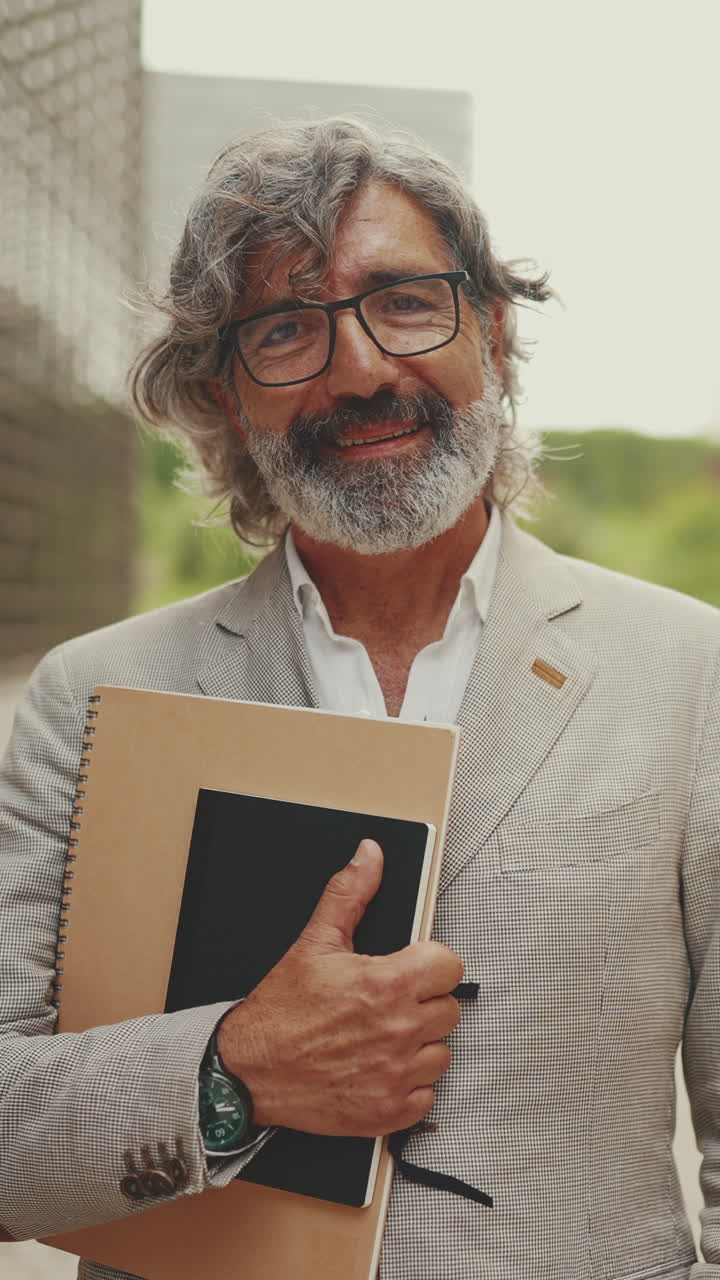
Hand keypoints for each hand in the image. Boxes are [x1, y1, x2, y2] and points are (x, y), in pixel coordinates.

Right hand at [217, 839, 461, 1137]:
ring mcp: (395, 1075)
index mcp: (386, 984)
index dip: (432, 965)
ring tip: (383, 1037)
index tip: (414, 970)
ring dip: (419, 1046)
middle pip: (449, 1010)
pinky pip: (426, 1096)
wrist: (247, 1070)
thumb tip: (369, 856)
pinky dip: (408, 1086)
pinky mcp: (387, 1111)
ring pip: (441, 1053)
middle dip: (423, 1004)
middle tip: (389, 1004)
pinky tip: (381, 1069)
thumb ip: (349, 893)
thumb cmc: (280, 1011)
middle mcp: (397, 1031)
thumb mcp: (314, 942)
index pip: (450, 967)